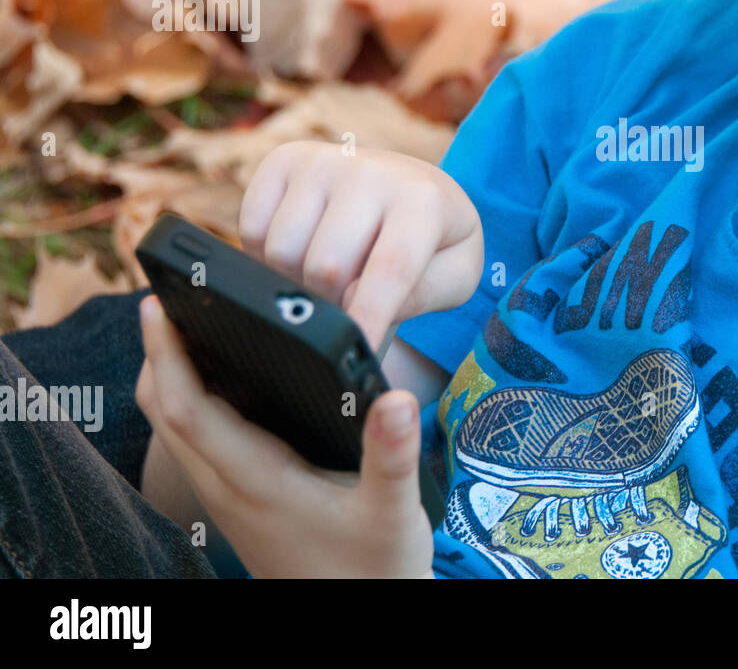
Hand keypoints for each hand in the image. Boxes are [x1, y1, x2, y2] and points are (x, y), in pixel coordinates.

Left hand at [135, 294, 435, 578]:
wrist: (359, 622)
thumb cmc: (373, 572)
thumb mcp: (393, 511)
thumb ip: (393, 454)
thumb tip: (397, 397)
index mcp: (255, 479)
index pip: (187, 407)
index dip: (165, 353)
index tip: (157, 304)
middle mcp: (228, 486)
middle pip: (165, 410)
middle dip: (158, 352)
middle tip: (169, 297)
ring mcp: (228, 495)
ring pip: (177, 425)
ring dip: (173, 374)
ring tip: (193, 323)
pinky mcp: (240, 499)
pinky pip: (199, 438)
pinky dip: (196, 397)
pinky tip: (231, 376)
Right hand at [238, 140, 482, 352]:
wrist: (412, 187)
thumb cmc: (434, 241)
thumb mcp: (455, 275)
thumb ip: (419, 296)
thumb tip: (356, 302)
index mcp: (421, 199)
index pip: (389, 269)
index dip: (370, 318)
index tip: (359, 351)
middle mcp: (369, 171)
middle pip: (325, 267)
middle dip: (334, 303)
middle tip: (350, 303)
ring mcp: (321, 161)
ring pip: (281, 252)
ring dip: (299, 280)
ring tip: (331, 274)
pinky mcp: (282, 160)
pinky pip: (250, 230)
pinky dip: (267, 256)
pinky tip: (303, 249)